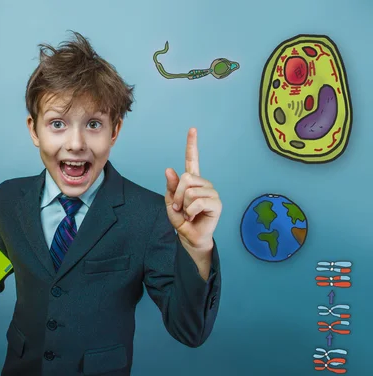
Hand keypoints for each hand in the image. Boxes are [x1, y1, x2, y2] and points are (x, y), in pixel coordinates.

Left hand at [165, 128, 221, 249]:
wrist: (190, 237)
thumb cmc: (182, 219)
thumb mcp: (171, 202)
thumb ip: (170, 186)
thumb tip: (169, 169)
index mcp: (192, 180)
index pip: (192, 159)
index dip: (192, 144)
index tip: (192, 129)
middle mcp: (203, 183)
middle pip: (185, 178)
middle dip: (177, 195)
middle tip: (179, 208)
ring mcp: (211, 192)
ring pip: (190, 191)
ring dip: (183, 205)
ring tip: (188, 213)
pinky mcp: (216, 203)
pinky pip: (196, 202)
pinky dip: (190, 212)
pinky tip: (194, 217)